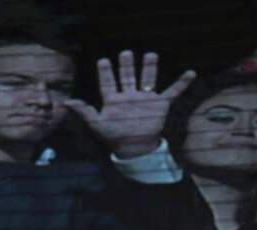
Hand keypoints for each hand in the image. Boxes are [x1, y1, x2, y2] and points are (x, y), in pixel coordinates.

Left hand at [65, 51, 194, 157]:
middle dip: (126, 65)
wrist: (134, 149)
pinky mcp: (160, 104)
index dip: (105, 72)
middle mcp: (129, 96)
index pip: (108, 83)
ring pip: (147, 79)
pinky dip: (182, 83)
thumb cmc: (114, 137)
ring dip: (149, 67)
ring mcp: (145, 99)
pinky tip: (190, 73)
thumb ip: (83, 112)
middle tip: (125, 53)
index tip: (102, 61)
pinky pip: (173, 91)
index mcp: (113, 100)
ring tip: (150, 54)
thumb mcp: (96, 124)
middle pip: (127, 76)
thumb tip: (66, 102)